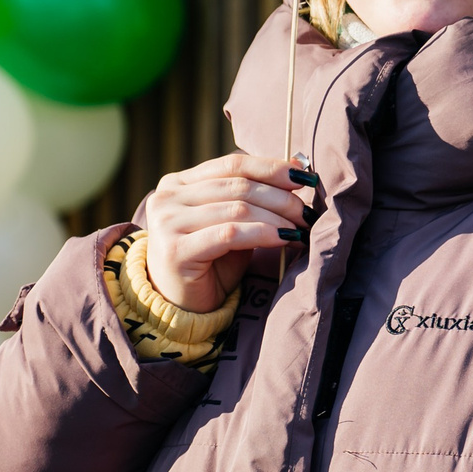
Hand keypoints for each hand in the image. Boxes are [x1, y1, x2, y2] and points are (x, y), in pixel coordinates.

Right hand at [144, 152, 315, 312]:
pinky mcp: (176, 250)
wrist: (184, 306)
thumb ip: (252, 196)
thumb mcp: (233, 222)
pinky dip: (263, 233)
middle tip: (306, 211)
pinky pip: (230, 234)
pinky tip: (285, 238)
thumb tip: (297, 167)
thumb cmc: (212, 262)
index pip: (232, 165)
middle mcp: (166, 197)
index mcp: (178, 183)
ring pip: (237, 208)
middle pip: (238, 186)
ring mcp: (167, 223)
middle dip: (280, 197)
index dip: (270, 168)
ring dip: (277, 217)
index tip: (303, 176)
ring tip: (300, 227)